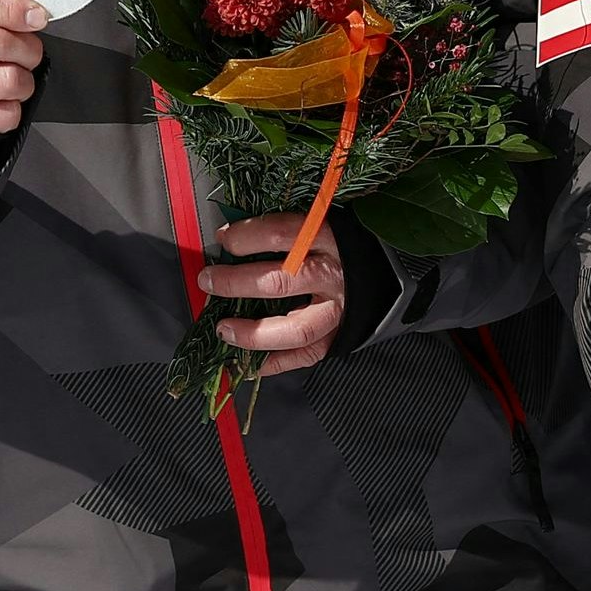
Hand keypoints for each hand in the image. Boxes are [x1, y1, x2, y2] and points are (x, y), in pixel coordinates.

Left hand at [196, 212, 352, 376]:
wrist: (382, 271)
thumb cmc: (341, 246)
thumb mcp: (319, 226)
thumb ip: (281, 233)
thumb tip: (229, 238)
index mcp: (329, 239)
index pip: (282, 234)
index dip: (247, 237)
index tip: (223, 238)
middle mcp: (333, 277)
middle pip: (281, 282)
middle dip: (237, 283)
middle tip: (208, 281)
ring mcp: (337, 312)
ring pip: (294, 329)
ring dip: (253, 333)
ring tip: (224, 329)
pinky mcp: (337, 337)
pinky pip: (303, 356)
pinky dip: (271, 363)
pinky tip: (245, 363)